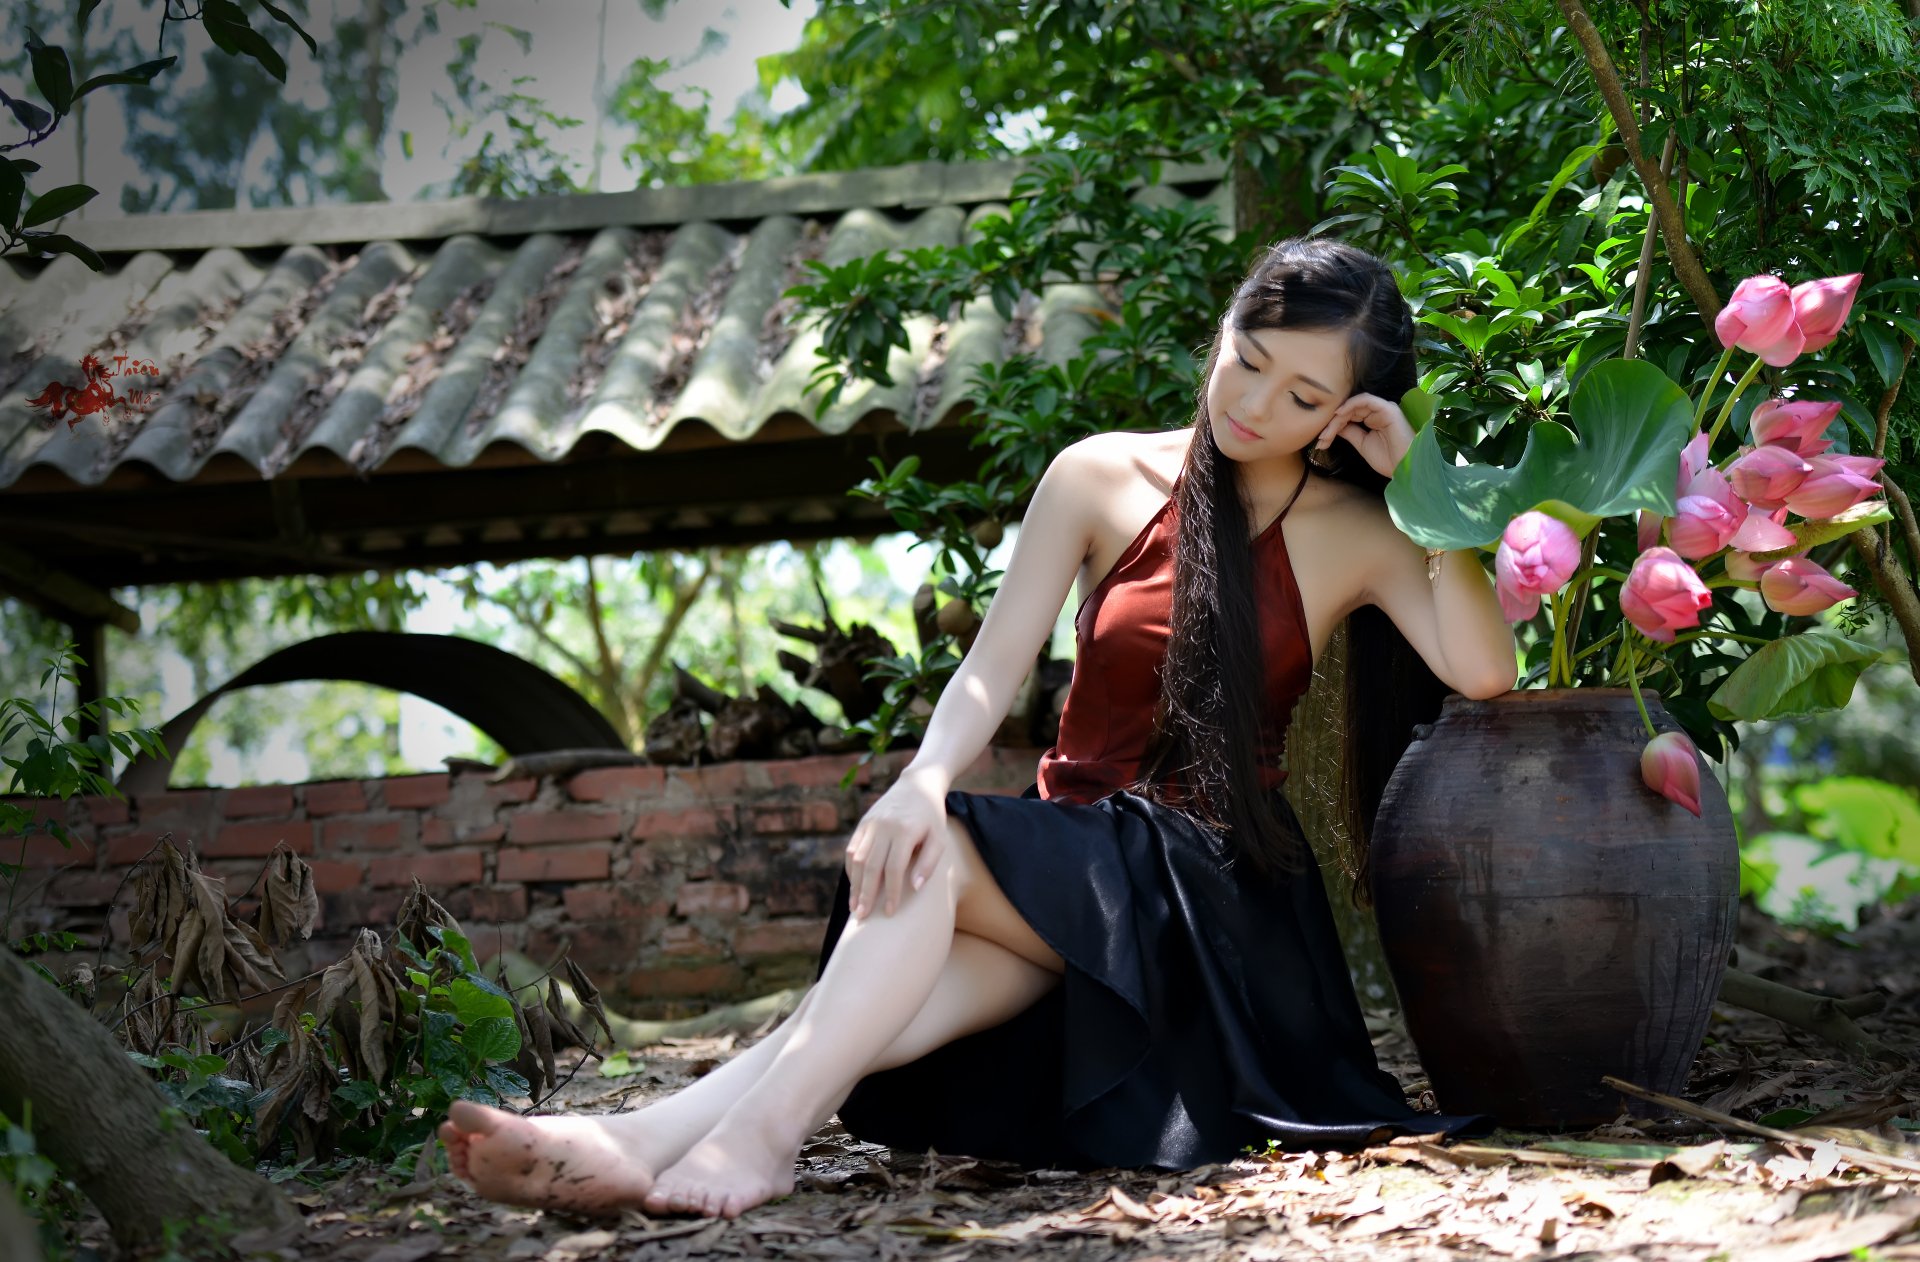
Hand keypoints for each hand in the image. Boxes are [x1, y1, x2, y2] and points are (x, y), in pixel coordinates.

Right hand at [844, 767, 949, 918]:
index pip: (894, 868)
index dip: (891, 892)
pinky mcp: (863, 823)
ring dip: (855, 885)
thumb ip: (928, 863)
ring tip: (855, 907)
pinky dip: (851, 870)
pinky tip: (854, 886)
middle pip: (871, 866)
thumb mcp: (939, 838)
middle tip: (862, 917)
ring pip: (858, 859)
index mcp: (905, 831)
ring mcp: (870, 824)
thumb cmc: (932, 817)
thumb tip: (914, 888)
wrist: (916, 785)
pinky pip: (852, 850)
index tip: (890, 912)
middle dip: (866, 894)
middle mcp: (884, 827)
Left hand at [1314, 391, 1414, 478]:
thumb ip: (1350, 432)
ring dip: (1338, 417)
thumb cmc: (1388, 459)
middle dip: (1332, 423)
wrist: (1405, 468)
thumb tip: (1335, 426)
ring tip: (1327, 432)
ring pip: (1354, 405)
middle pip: (1349, 410)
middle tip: (1321, 438)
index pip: (1349, 416)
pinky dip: (1351, 405)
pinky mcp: (1388, 409)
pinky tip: (1339, 414)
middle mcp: (1378, 412)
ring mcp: (1383, 409)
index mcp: (1373, 419)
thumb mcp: (1362, 444)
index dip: (1333, 426)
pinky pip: (1366, 400)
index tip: (1321, 441)